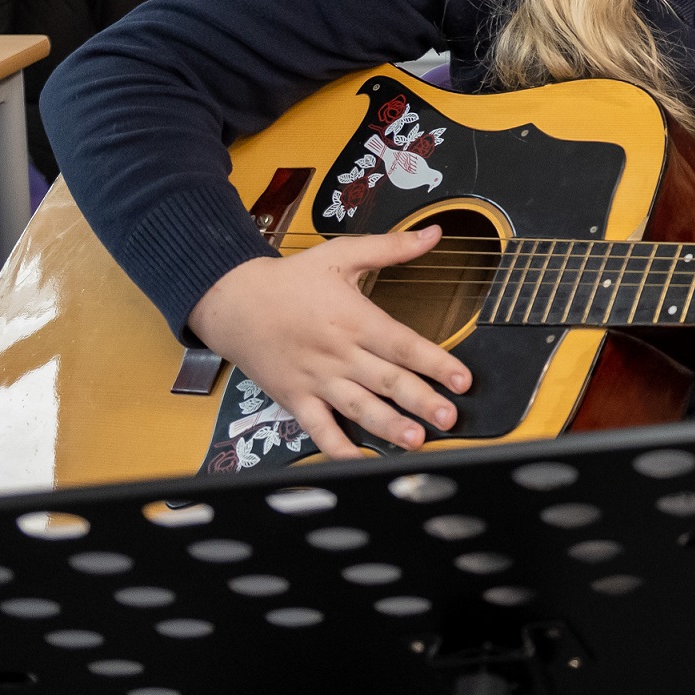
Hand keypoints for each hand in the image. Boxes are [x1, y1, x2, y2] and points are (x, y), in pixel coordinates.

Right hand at [187, 226, 473, 459]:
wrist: (231, 301)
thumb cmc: (288, 279)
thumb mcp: (341, 255)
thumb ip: (391, 247)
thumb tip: (433, 233)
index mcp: (355, 320)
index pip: (404, 345)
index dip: (436, 363)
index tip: (463, 380)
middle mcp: (338, 354)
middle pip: (387, 381)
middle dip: (421, 401)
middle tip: (450, 417)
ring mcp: (315, 379)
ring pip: (357, 408)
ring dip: (387, 426)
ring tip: (415, 441)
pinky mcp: (294, 398)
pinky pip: (317, 428)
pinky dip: (335, 447)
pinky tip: (358, 460)